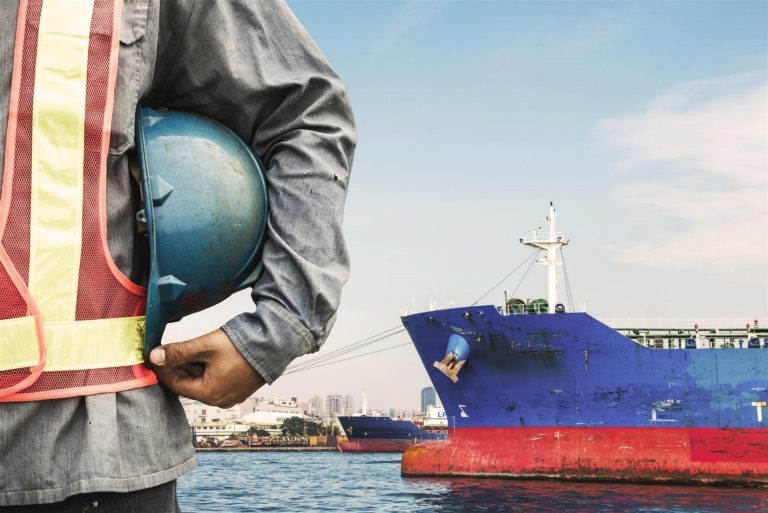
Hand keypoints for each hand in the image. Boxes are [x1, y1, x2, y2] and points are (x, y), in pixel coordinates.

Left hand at [149, 328, 265, 407]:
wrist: (276, 343)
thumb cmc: (243, 346)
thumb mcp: (206, 346)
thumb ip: (179, 351)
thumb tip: (154, 357)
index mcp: (210, 394)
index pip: (176, 384)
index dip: (163, 370)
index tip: (154, 356)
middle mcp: (220, 400)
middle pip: (190, 384)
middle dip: (178, 367)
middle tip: (168, 350)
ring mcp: (232, 395)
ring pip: (203, 381)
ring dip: (192, 367)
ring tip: (186, 349)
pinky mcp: (240, 387)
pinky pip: (216, 380)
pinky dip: (207, 369)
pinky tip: (204, 354)